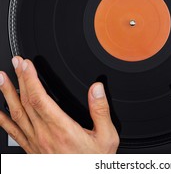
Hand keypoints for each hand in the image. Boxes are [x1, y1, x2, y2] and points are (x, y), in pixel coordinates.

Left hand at [0, 56, 118, 152]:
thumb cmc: (94, 161)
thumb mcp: (107, 136)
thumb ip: (101, 111)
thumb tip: (96, 88)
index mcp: (62, 129)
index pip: (40, 99)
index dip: (31, 79)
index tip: (27, 65)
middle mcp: (45, 135)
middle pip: (26, 102)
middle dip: (20, 79)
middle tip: (16, 62)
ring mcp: (36, 143)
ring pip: (17, 115)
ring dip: (8, 94)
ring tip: (1, 78)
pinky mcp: (32, 149)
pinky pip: (13, 133)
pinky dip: (4, 119)